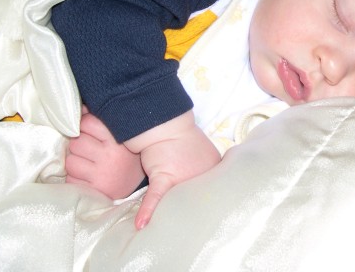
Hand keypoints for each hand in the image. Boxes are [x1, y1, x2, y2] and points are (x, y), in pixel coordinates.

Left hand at [65, 106, 145, 198]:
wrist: (137, 185)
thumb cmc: (124, 156)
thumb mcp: (119, 137)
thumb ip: (100, 122)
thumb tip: (80, 108)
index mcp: (118, 140)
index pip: (87, 123)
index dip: (83, 125)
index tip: (88, 131)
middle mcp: (111, 157)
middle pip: (76, 142)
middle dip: (78, 145)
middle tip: (87, 149)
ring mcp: (102, 175)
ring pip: (70, 161)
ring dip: (74, 161)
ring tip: (86, 163)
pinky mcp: (93, 191)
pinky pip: (70, 179)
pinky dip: (74, 177)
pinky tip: (86, 176)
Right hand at [125, 112, 220, 229]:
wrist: (165, 122)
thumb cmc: (182, 138)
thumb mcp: (203, 154)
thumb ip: (206, 170)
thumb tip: (206, 188)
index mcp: (213, 168)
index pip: (212, 193)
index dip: (206, 204)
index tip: (205, 215)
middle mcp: (201, 174)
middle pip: (196, 200)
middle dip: (191, 213)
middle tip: (191, 227)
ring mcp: (181, 176)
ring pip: (175, 202)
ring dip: (169, 216)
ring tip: (171, 233)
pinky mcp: (162, 177)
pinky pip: (154, 197)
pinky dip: (146, 211)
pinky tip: (141, 225)